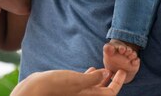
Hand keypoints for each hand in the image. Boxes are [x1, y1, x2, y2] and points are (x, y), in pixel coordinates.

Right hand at [11, 68, 125, 95]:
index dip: (119, 82)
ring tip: (105, 68)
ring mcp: (77, 93)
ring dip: (101, 78)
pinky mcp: (69, 88)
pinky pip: (85, 84)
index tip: (123, 71)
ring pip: (94, 87)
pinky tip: (90, 69)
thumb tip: (106, 73)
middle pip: (104, 90)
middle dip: (112, 80)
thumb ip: (93, 78)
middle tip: (118, 68)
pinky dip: (90, 77)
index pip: (110, 92)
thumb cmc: (56, 86)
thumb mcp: (78, 80)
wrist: (36, 89)